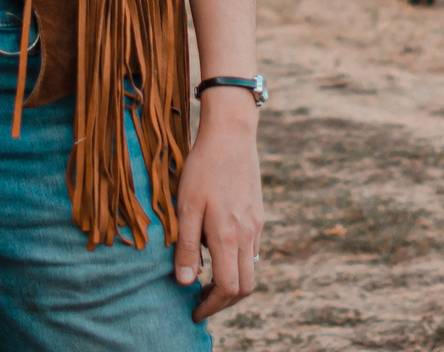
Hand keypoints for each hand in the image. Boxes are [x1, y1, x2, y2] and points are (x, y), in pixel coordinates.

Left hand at [173, 97, 263, 321]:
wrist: (231, 135)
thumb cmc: (203, 169)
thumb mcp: (186, 207)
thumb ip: (186, 246)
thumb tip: (185, 282)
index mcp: (228, 236)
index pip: (228, 288)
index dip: (211, 305)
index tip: (194, 310)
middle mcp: (248, 235)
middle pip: (245, 286)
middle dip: (224, 301)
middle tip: (200, 300)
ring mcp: (256, 225)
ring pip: (251, 269)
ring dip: (231, 282)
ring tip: (206, 278)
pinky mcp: (258, 215)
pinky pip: (252, 250)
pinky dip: (237, 262)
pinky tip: (218, 251)